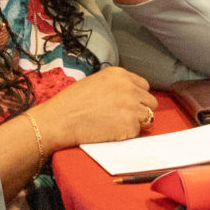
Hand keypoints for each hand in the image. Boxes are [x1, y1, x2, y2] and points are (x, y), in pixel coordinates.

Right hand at [24, 66, 157, 147]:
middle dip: (140, 109)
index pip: (144, 85)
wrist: (59, 121)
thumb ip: (115, 85)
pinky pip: (137, 132)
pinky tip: (111, 132)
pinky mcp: (130, 126)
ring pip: (149, 117)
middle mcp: (129, 88)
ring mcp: (131, 107)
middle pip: (151, 101)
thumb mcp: (95, 82)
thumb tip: (130, 94)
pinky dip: (127, 135)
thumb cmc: (71, 103)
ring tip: (117, 125)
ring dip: (137, 122)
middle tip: (124, 117)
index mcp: (119, 74)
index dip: (137, 97)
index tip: (128, 104)